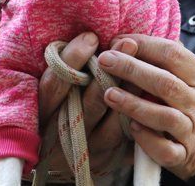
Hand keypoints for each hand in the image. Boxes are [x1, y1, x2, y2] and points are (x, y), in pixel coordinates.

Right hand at [37, 32, 134, 174]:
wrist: (75, 148)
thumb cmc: (67, 103)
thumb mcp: (59, 87)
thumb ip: (68, 67)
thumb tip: (91, 36)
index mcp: (43, 115)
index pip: (53, 86)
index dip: (71, 60)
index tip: (92, 37)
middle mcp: (62, 135)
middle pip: (87, 103)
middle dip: (109, 70)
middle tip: (128, 42)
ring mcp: (87, 149)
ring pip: (112, 119)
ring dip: (130, 89)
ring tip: (145, 63)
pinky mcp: (108, 158)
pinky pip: (128, 133)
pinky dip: (140, 109)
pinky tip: (151, 88)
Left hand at [98, 35, 194, 180]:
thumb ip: (170, 58)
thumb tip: (130, 39)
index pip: (173, 55)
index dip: (144, 45)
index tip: (117, 41)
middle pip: (165, 83)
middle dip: (132, 70)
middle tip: (105, 61)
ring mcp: (193, 130)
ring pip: (165, 117)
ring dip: (134, 105)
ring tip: (109, 94)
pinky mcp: (185, 155)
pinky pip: (167, 150)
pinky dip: (148, 140)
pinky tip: (131, 129)